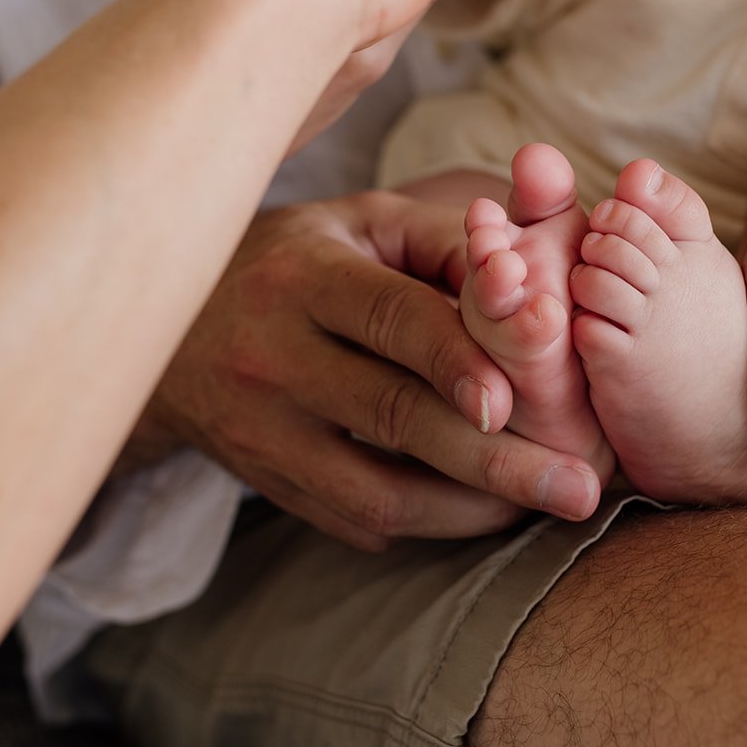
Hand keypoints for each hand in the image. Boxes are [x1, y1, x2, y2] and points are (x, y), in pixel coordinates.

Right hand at [133, 194, 603, 549]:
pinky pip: (357, 520)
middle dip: (494, 458)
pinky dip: (432, 522)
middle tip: (579, 483)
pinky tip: (491, 512)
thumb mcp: (360, 224)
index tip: (512, 400)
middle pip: (393, 414)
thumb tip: (536, 284)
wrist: (167, 328)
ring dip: (473, 506)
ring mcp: (264, 433)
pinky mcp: (269, 483)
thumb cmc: (295, 261)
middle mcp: (273, 357)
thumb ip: (447, 243)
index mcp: (302, 277)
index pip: (387, 320)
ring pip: (376, 491)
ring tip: (551, 503)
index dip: (453, 360)